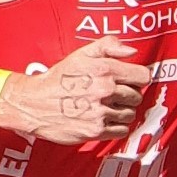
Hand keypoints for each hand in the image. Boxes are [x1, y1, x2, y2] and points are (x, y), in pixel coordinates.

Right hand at [4, 37, 148, 143]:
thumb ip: (109, 46)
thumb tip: (132, 52)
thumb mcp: (81, 54)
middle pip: (137, 96)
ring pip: (130, 114)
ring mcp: (101, 112)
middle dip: (128, 95)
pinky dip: (116, 126)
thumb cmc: (58, 78)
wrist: (34, 103)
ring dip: (122, 111)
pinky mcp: (96, 130)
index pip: (143, 76)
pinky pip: (122, 130)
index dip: (137, 78)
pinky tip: (103, 119)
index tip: (129, 80)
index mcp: (105, 69)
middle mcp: (105, 90)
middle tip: (112, 94)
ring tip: (106, 107)